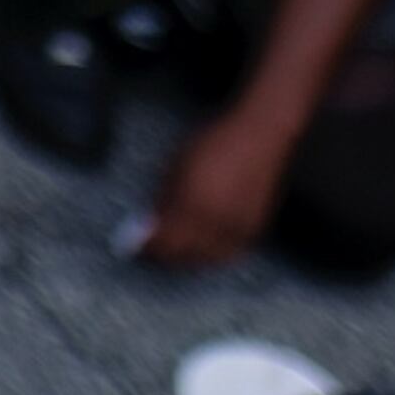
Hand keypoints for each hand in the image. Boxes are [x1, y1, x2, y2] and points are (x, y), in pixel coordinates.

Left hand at [133, 107, 295, 270]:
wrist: (259, 135)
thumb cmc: (214, 142)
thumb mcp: (176, 167)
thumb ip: (161, 201)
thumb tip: (147, 226)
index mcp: (193, 203)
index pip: (165, 241)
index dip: (147, 248)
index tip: (134, 246)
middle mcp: (218, 220)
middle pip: (184, 255)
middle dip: (163, 256)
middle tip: (149, 251)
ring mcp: (239, 227)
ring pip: (207, 259)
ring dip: (186, 259)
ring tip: (171, 251)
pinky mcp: (255, 227)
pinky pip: (229, 253)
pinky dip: (211, 255)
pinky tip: (200, 249)